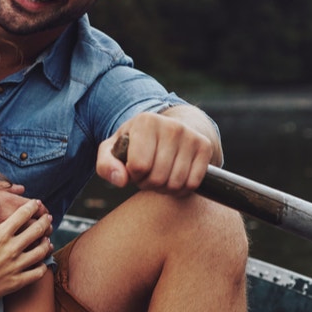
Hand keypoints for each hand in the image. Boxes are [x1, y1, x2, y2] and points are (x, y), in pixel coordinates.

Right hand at [0, 198, 53, 308]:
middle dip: (44, 221)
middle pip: (36, 231)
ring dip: (46, 242)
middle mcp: (11, 250)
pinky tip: (41, 262)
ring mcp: (15, 267)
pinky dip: (43, 266)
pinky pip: (37, 273)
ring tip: (47, 238)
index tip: (36, 203)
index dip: (32, 207)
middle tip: (47, 218)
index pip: (22, 216)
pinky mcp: (16, 283)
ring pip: (41, 251)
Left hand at [96, 112, 212, 195]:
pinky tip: (174, 179)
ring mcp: (190, 136)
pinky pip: (193, 183)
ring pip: (176, 183)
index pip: (138, 166)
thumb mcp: (114, 150)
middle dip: (148, 184)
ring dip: (164, 188)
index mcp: (146, 122)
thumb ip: (107, 165)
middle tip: (147, 175)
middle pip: (158, 177)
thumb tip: (120, 180)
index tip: (134, 168)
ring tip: (159, 176)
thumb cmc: (136, 143)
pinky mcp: (205, 147)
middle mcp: (171, 126)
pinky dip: (181, 189)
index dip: (133, 175)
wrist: (169, 129)